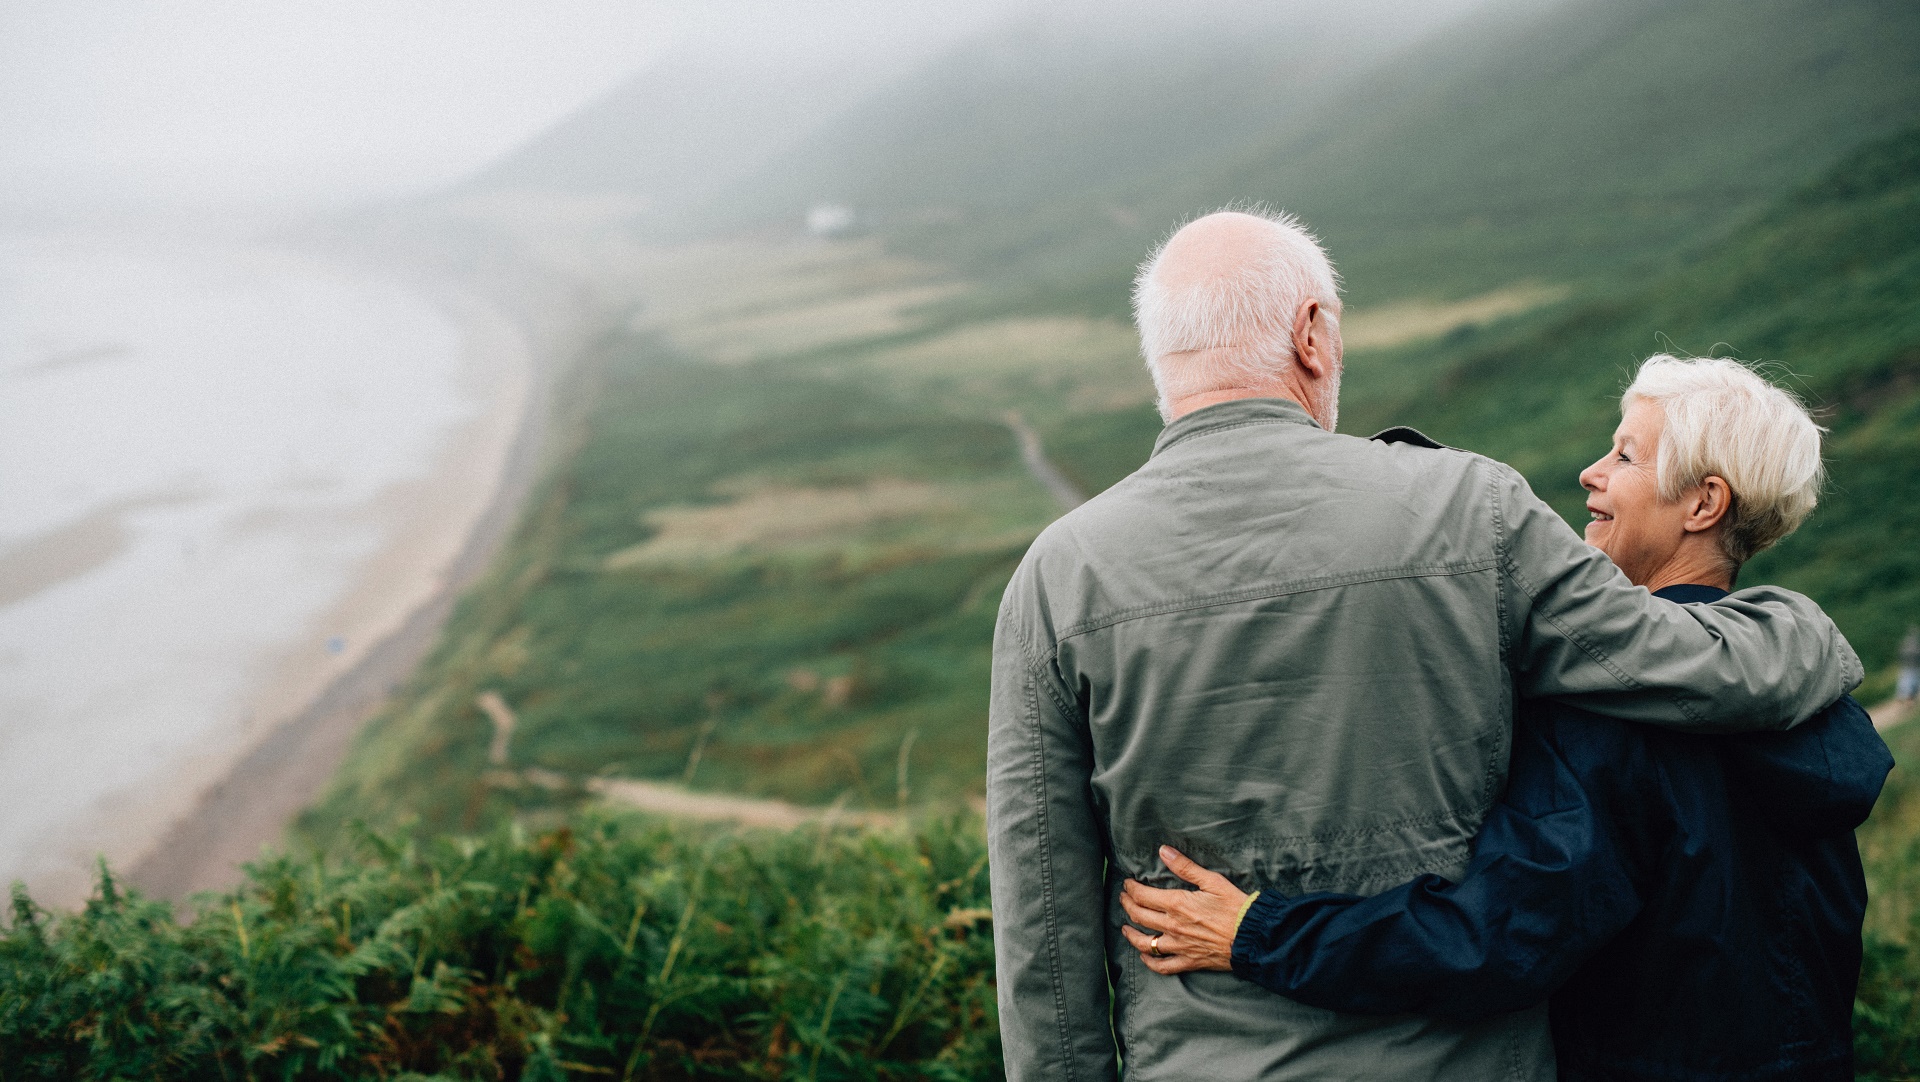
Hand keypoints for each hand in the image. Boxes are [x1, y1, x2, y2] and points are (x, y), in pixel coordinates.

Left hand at [1119, 845, 1249, 974]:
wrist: (1253, 937)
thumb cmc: (1236, 906)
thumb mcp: (1212, 880)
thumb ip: (1185, 866)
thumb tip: (1163, 851)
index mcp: (1177, 904)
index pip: (1142, 896)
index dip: (1131, 888)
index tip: (1128, 883)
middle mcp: (1173, 927)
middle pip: (1139, 916)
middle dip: (1127, 905)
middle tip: (1124, 898)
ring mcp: (1179, 946)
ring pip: (1145, 943)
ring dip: (1131, 934)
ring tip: (1125, 928)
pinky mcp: (1189, 961)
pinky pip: (1163, 966)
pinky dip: (1150, 962)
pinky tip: (1144, 956)